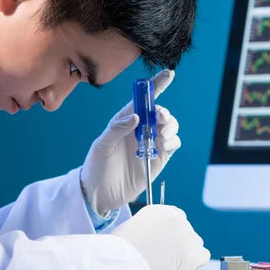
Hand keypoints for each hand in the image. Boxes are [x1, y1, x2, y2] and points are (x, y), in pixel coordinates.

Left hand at [80, 69, 180, 214]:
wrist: (101, 194)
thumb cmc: (96, 166)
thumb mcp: (101, 145)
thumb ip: (117, 129)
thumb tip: (137, 116)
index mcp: (126, 120)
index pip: (143, 99)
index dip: (156, 85)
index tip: (168, 74)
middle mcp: (141, 129)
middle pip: (160, 112)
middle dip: (163, 112)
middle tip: (159, 118)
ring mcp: (152, 143)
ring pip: (170, 126)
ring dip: (170, 127)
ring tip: (161, 136)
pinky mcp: (160, 158)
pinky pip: (173, 144)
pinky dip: (172, 141)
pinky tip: (163, 146)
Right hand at [111, 205, 210, 269]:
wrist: (125, 261)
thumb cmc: (123, 249)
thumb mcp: (137, 225)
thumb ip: (154, 225)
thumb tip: (162, 235)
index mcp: (163, 210)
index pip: (176, 219)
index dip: (170, 233)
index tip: (164, 242)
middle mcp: (179, 219)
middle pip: (186, 230)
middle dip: (178, 242)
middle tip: (164, 255)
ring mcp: (188, 235)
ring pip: (195, 243)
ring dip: (186, 251)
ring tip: (169, 262)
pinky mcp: (193, 252)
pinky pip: (202, 255)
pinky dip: (195, 261)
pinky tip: (182, 266)